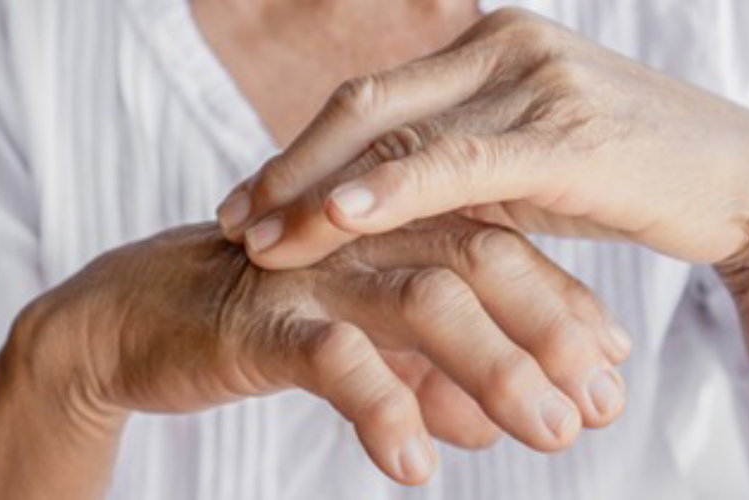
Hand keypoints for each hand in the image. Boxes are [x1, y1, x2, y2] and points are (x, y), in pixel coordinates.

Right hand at [18, 218, 628, 484]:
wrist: (135, 319)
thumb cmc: (267, 327)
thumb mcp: (366, 352)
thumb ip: (432, 379)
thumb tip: (498, 424)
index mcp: (395, 231)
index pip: (502, 252)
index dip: (566, 309)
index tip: (613, 369)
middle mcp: (366, 237)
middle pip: (480, 262)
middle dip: (551, 333)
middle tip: (596, 406)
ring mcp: (314, 272)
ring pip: (424, 302)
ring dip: (495, 369)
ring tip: (546, 434)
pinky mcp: (259, 319)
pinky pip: (333, 358)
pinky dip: (385, 408)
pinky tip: (417, 466)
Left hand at [214, 7, 748, 272]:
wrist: (745, 185)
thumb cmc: (634, 176)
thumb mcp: (530, 165)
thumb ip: (459, 168)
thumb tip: (375, 207)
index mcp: (493, 41)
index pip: (373, 93)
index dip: (302, 148)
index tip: (252, 200)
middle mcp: (507, 45)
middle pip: (367, 101)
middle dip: (290, 167)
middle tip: (234, 221)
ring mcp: (537, 82)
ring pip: (399, 131)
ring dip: (319, 189)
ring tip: (261, 240)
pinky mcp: (565, 133)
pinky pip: (458, 161)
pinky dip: (392, 188)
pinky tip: (337, 217)